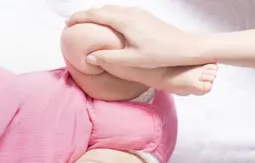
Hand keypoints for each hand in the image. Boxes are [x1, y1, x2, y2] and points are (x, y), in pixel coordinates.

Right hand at [67, 5, 204, 67]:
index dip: (79, 19)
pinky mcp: (145, 17)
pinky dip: (109, 17)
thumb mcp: (133, 60)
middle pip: (102, 10)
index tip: (67, 24)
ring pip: (112, 10)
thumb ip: (109, 58)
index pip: (95, 15)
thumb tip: (89, 57)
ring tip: (88, 26)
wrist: (188, 47)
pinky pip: (121, 13)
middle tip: (74, 25)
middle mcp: (130, 13)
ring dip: (98, 16)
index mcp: (124, 21)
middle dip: (86, 16)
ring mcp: (139, 13)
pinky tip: (110, 28)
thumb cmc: (161, 54)